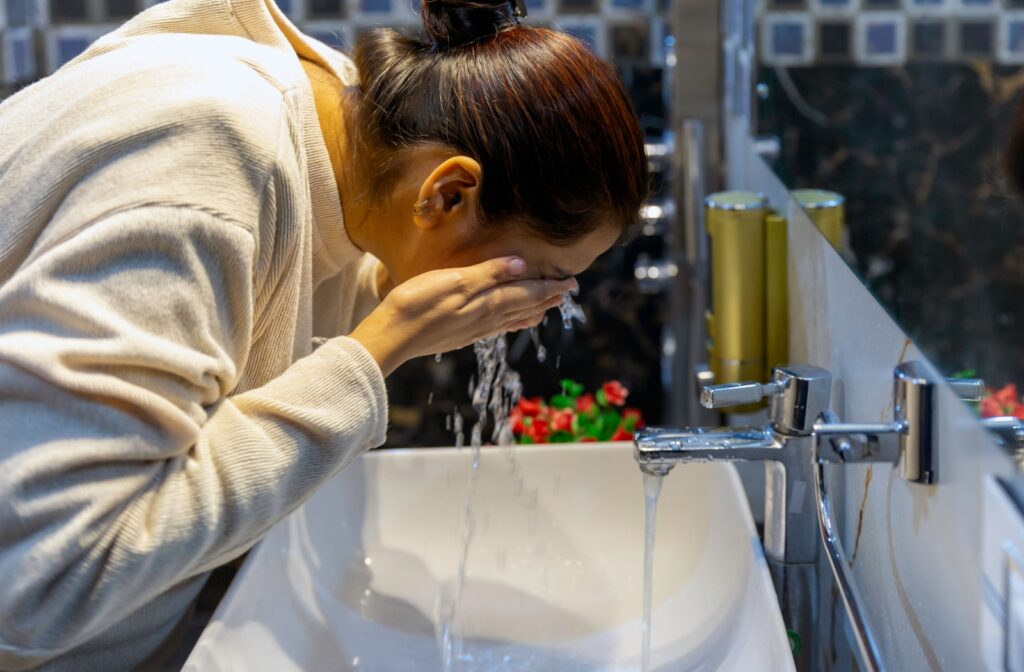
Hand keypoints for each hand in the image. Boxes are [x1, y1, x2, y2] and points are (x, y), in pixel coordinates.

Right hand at [350, 257, 574, 375]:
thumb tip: (521, 265)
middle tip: (567, 292)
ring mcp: (474, 329)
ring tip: (548, 306)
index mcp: (489, 303)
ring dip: (533, 310)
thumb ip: (488, 273)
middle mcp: (487, 319)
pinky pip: (498, 326)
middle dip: (548, 298)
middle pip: (525, 307)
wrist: (391, 337)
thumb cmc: (417, 305)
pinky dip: (513, 320)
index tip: (572, 282)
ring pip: (513, 318)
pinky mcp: (461, 335)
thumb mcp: (454, 281)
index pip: (529, 293)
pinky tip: (510, 322)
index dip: (551, 287)